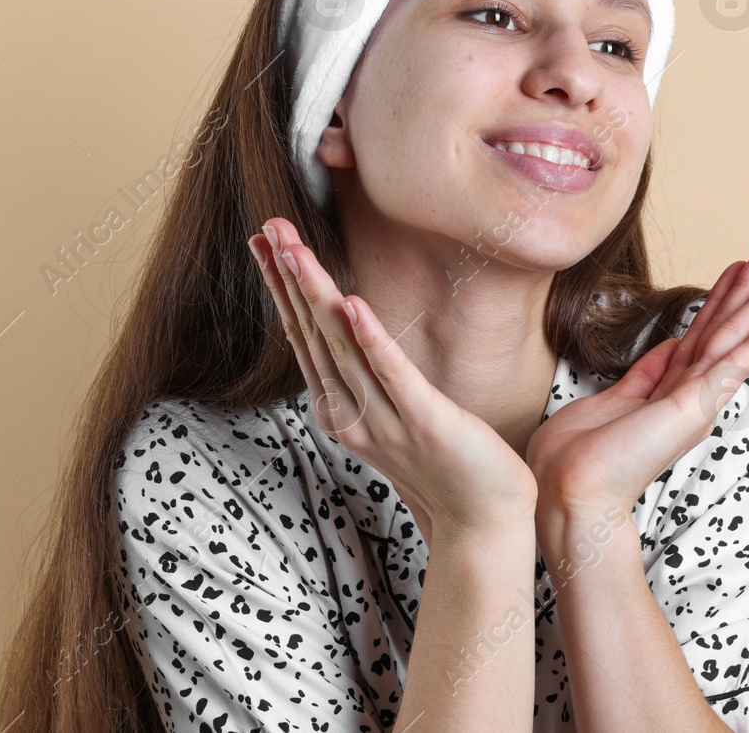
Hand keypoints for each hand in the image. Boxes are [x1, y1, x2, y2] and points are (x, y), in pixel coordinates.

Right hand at [248, 218, 539, 548]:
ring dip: (317, 294)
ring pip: (341, 348)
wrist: (483, 522)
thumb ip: (366, 374)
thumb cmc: (445, 463)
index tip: (265, 241)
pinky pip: (392, 376)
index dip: (283, 286)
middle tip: (267, 227)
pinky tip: (353, 303)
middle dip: (289, 278)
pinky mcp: (426, 423)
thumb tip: (347, 326)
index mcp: (341, 407)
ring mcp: (385, 421)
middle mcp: (352, 414)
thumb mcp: (393, 412)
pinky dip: (370, 340)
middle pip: (313, 334)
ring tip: (296, 250)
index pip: (304, 335)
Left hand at [524, 243, 748, 524]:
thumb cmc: (577, 458)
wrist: (568, 491)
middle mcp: (688, 396)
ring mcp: (693, 403)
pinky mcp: (692, 408)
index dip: (719, 298)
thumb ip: (644, 376)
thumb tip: (667, 348)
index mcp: (668, 392)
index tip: (738, 268)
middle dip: (748, 290)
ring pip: (731, 340)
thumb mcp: (612, 401)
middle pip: (723, 330)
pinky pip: (728, 367)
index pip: (700, 334)